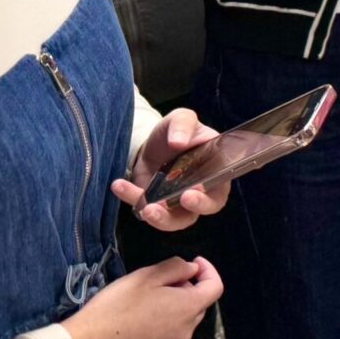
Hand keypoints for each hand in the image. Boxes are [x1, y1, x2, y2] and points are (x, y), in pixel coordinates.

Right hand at [62, 256, 222, 338]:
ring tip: (143, 304)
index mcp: (188, 309)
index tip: (194, 263)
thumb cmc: (116, 306)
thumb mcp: (145, 276)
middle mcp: (186, 333)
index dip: (208, 271)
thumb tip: (192, 270)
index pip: (215, 287)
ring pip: (180, 325)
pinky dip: (159, 330)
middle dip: (186, 291)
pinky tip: (135, 326)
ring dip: (172, 311)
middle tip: (160, 283)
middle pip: (197, 306)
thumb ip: (175, 268)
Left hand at [114, 108, 229, 231]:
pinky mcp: (156, 206)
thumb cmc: (175, 131)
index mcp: (215, 169)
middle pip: (205, 208)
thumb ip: (183, 124)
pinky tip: (119, 185)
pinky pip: (146, 210)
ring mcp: (179, 202)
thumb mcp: (181, 118)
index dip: (211, 195)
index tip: (195, 191)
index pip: (220, 188)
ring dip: (161, 219)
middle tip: (182, 199)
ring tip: (146, 208)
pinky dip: (132, 199)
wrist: (151, 143)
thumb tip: (179, 141)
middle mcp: (202, 190)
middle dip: (194, 208)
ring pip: (176, 220)